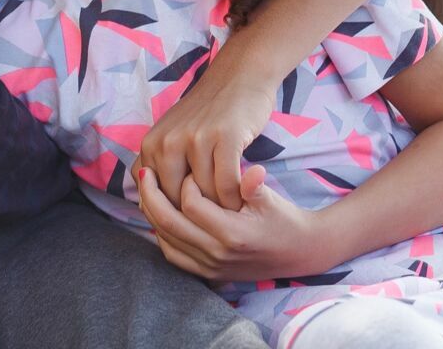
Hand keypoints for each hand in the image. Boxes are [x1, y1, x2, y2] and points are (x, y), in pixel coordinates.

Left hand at [129, 64, 272, 209]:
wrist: (239, 76)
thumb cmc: (208, 113)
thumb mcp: (173, 134)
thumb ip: (159, 166)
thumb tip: (147, 206)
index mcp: (150, 145)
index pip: (155, 198)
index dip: (175, 215)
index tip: (193, 222)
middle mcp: (166, 142)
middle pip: (178, 201)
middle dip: (197, 216)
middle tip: (214, 223)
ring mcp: (194, 139)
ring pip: (204, 195)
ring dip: (220, 210)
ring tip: (230, 215)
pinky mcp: (223, 137)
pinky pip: (227, 184)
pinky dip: (236, 198)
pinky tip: (242, 198)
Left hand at [136, 166, 329, 283]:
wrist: (298, 252)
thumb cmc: (283, 218)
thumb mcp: (270, 198)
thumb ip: (254, 185)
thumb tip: (253, 170)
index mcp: (233, 234)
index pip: (191, 205)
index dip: (185, 183)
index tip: (191, 169)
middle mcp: (217, 254)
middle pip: (168, 224)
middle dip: (151, 196)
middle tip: (144, 172)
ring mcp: (210, 267)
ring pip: (166, 240)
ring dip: (151, 213)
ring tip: (147, 190)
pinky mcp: (208, 274)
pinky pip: (172, 254)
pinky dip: (161, 233)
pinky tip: (159, 214)